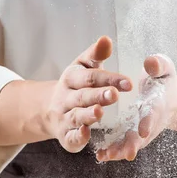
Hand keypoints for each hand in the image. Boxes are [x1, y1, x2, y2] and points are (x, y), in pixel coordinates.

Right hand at [46, 36, 132, 152]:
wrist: (47, 110)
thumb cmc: (74, 86)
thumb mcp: (83, 66)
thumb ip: (96, 54)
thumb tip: (106, 39)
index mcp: (71, 78)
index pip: (90, 77)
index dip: (109, 79)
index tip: (128, 83)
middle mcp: (66, 98)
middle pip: (82, 96)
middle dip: (97, 96)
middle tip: (114, 95)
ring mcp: (64, 118)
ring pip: (76, 116)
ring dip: (88, 115)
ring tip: (100, 112)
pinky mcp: (65, 136)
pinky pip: (71, 138)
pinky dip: (78, 137)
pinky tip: (86, 133)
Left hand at [95, 54, 176, 161]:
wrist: (173, 99)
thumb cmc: (165, 81)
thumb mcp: (165, 69)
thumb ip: (159, 65)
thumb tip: (150, 63)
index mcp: (159, 103)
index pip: (154, 113)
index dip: (149, 121)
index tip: (143, 131)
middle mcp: (151, 121)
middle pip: (143, 135)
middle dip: (134, 143)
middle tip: (127, 153)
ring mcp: (143, 130)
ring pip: (132, 143)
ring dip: (120, 151)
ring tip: (106, 156)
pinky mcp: (134, 134)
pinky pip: (124, 144)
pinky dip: (114, 151)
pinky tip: (101, 156)